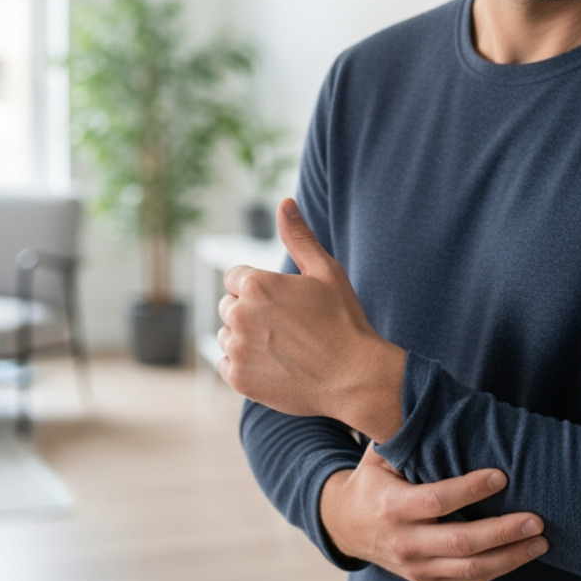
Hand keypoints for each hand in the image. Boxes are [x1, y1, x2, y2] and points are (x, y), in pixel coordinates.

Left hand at [218, 198, 406, 440]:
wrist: (354, 377)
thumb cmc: (343, 320)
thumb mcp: (325, 271)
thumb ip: (298, 236)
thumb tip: (285, 202)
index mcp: (256, 284)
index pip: (236, 276)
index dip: (259, 287)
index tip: (283, 301)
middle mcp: (239, 315)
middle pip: (228, 304)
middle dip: (250, 310)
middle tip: (286, 324)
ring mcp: (236, 349)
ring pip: (226, 334)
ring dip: (245, 336)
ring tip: (282, 344)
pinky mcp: (238, 378)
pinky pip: (226, 363)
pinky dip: (244, 363)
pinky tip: (274, 363)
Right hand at [321, 445, 548, 580]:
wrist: (345, 526)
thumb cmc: (372, 481)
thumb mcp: (380, 455)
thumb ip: (406, 435)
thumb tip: (437, 401)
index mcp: (392, 507)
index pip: (437, 501)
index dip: (470, 490)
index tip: (501, 475)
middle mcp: (404, 543)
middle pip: (460, 543)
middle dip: (502, 532)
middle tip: (535, 520)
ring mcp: (415, 567)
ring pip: (469, 570)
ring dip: (509, 557)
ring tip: (539, 542)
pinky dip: (497, 570)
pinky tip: (520, 555)